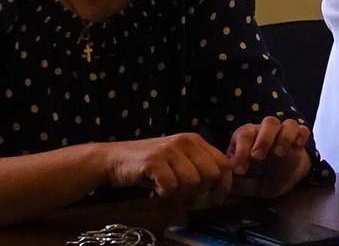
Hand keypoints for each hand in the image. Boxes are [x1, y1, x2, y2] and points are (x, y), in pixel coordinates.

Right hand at [94, 133, 232, 202]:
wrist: (114, 159)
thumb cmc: (150, 166)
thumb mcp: (180, 162)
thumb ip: (199, 170)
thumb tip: (220, 191)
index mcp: (196, 141)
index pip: (224, 163)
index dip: (223, 184)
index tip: (215, 197)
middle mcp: (186, 141)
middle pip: (211, 174)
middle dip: (199, 190)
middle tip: (181, 191)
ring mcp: (170, 149)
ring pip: (192, 182)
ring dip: (179, 192)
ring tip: (165, 186)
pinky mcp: (153, 160)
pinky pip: (171, 186)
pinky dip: (164, 193)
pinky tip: (155, 187)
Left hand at [227, 117, 312, 196]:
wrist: (283, 178)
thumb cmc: (260, 177)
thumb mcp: (248, 184)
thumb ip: (238, 182)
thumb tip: (229, 178)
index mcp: (249, 138)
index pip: (244, 135)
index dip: (241, 151)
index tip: (240, 170)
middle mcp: (267, 131)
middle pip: (268, 123)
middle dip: (263, 140)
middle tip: (258, 157)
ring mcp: (285, 132)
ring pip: (288, 123)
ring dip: (284, 137)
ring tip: (278, 154)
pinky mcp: (300, 138)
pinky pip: (303, 130)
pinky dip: (301, 137)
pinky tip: (297, 148)